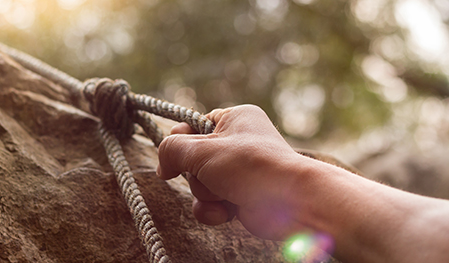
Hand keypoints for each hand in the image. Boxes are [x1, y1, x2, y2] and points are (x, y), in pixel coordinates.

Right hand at [157, 105, 309, 239]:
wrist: (290, 202)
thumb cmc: (250, 166)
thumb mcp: (201, 150)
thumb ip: (171, 150)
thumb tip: (163, 167)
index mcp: (235, 118)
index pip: (195, 125)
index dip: (181, 141)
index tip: (174, 155)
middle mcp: (239, 142)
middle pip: (194, 159)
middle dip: (197, 174)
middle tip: (209, 175)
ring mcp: (240, 172)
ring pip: (200, 184)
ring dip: (205, 194)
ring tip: (224, 194)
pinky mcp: (241, 197)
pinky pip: (211, 203)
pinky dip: (214, 210)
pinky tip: (227, 212)